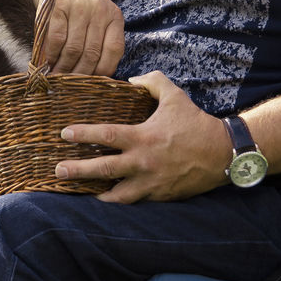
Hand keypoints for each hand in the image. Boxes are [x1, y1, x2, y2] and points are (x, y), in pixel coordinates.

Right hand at [32, 0, 124, 75]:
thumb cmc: (79, 1)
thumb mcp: (98, 16)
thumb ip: (100, 40)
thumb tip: (95, 77)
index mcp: (114, 16)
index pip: (114, 51)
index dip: (103, 71)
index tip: (92, 83)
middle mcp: (99, 11)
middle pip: (92, 53)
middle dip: (79, 74)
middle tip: (69, 84)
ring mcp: (79, 7)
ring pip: (73, 49)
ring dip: (63, 67)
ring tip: (57, 76)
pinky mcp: (58, 6)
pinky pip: (56, 38)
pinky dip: (52, 54)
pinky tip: (48, 61)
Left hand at [55, 72, 228, 202]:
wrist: (222, 153)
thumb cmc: (196, 123)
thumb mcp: (175, 95)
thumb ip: (151, 82)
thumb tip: (132, 79)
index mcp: (143, 137)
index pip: (106, 136)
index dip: (83, 134)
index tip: (64, 134)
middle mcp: (143, 162)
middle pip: (103, 169)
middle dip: (77, 171)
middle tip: (57, 171)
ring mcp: (151, 183)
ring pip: (116, 195)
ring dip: (96, 193)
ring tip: (79, 192)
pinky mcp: (159, 196)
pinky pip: (134, 201)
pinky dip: (119, 200)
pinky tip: (108, 198)